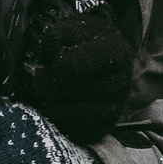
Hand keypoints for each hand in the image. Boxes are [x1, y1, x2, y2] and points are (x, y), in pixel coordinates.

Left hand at [18, 7, 135, 143]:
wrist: (99, 54)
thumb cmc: (81, 40)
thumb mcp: (70, 27)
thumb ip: (57, 35)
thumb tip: (51, 53)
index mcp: (115, 51)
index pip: (77, 64)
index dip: (58, 65)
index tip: (54, 61)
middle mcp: (121, 81)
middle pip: (74, 92)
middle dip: (48, 86)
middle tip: (41, 79)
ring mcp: (116, 107)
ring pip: (76, 117)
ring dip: (52, 107)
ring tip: (46, 97)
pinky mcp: (106, 126)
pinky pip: (81, 136)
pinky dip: (63, 126)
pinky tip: (56, 110)